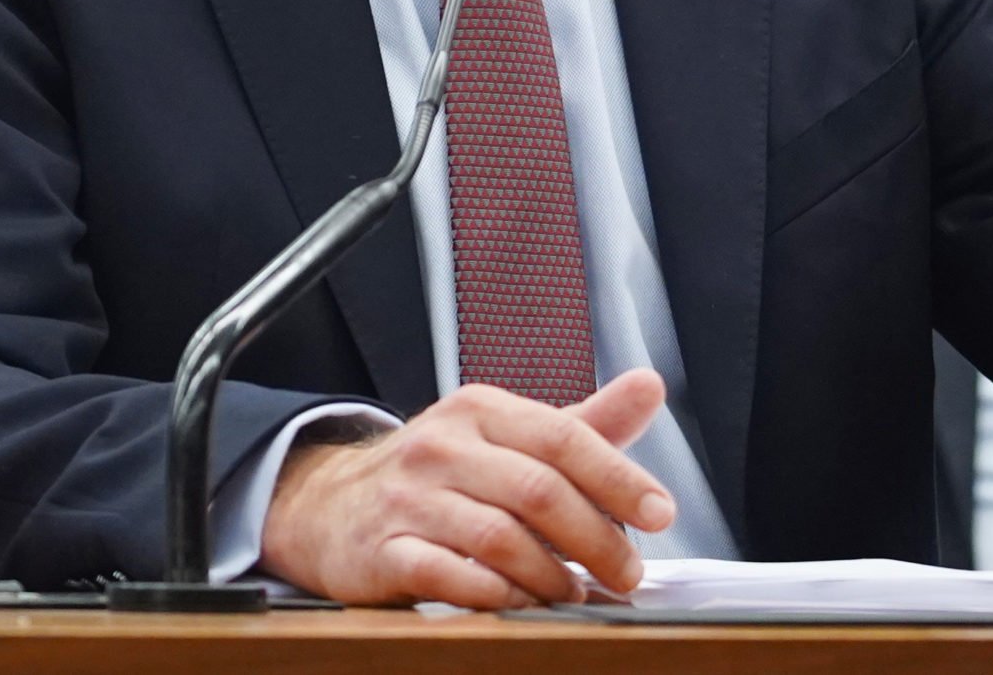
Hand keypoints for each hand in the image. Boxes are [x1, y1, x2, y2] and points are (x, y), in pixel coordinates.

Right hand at [258, 369, 674, 607]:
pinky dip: (494, 596)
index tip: (660, 514)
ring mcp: (409, 499)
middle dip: (596, 539)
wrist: (332, 505)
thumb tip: (650, 387)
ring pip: (497, 538)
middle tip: (626, 573)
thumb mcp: (506, 436)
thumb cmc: (439, 475)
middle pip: (537, 491)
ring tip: (577, 594)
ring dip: (551, 575)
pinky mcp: (383, 551)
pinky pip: (447, 576)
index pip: (562, 438)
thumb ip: (583, 424)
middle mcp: (443, 446)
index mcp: (481, 410)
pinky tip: (521, 605)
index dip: (618, 478)